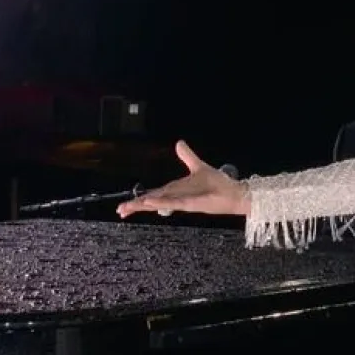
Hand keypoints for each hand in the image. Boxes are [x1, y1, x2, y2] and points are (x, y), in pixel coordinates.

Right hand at [116, 140, 249, 218]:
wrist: (234, 192)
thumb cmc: (218, 183)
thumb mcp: (198, 166)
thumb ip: (187, 156)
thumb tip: (178, 143)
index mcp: (177, 189)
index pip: (154, 194)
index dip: (140, 199)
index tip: (125, 205)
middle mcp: (177, 196)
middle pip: (152, 200)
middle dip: (136, 205)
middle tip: (120, 211)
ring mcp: (183, 201)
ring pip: (159, 203)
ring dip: (143, 205)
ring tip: (127, 208)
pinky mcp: (191, 203)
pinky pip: (174, 203)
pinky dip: (162, 202)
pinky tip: (150, 203)